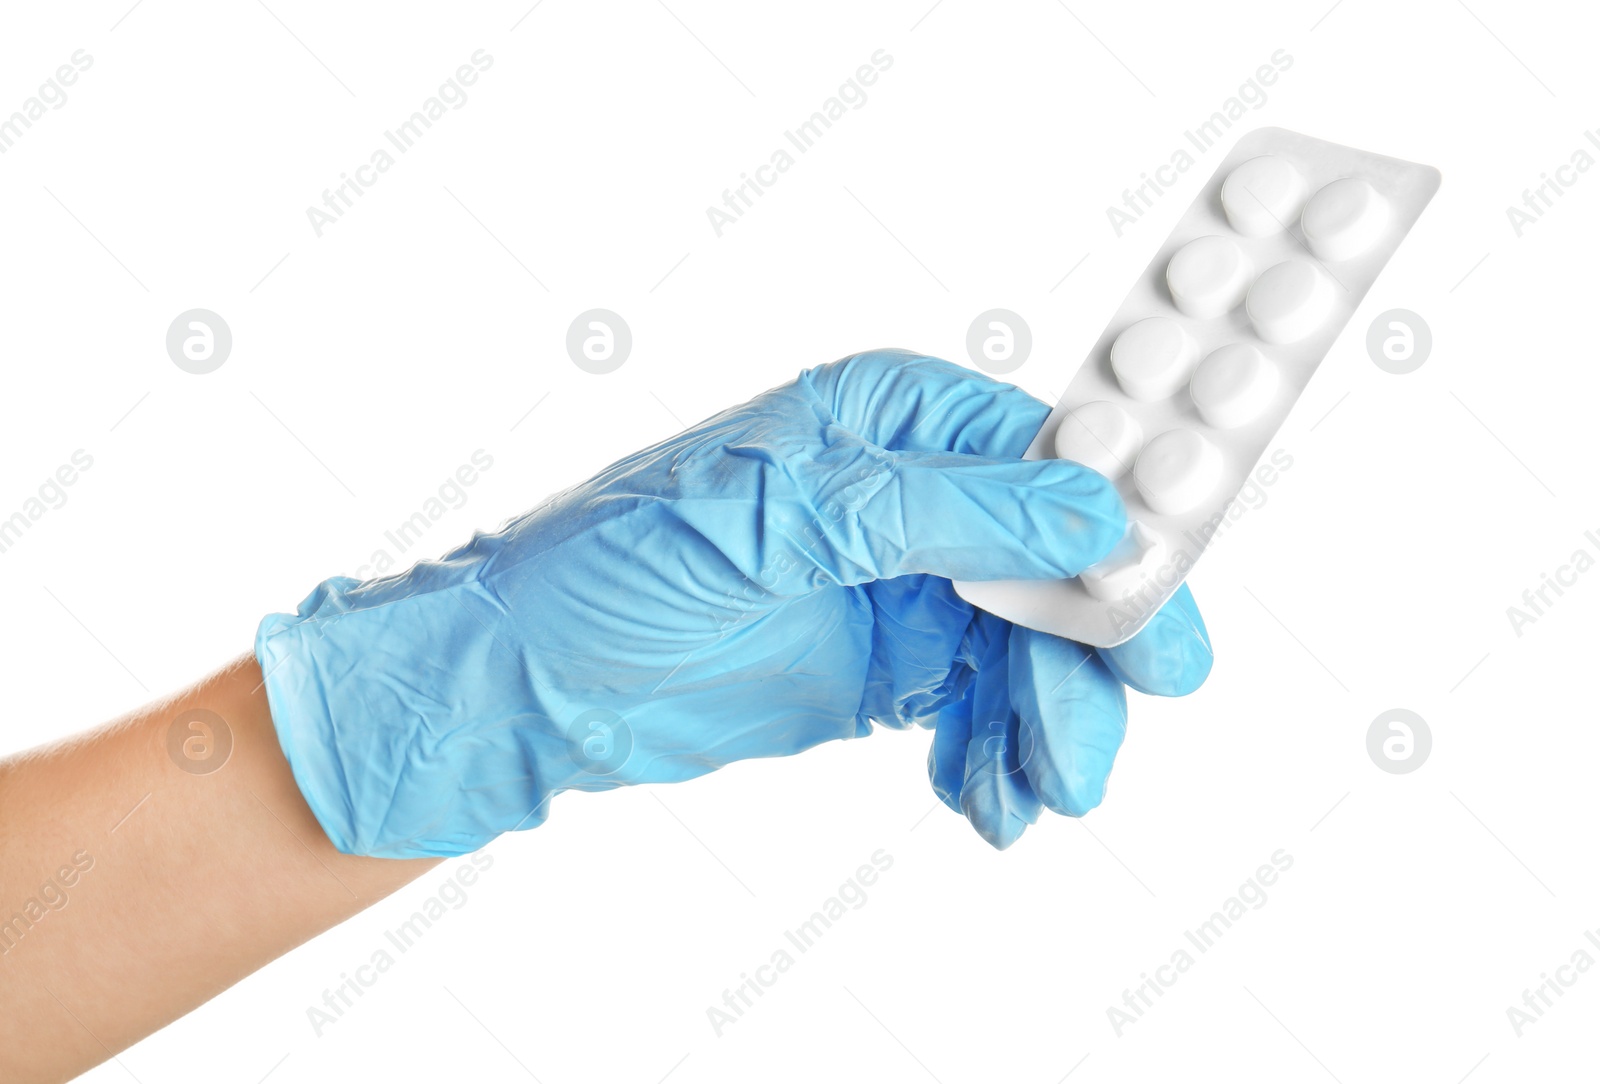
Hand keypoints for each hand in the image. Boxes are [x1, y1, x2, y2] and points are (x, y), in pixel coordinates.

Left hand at [255, 350, 1213, 856]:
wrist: (528, 685)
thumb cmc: (612, 571)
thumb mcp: (773, 526)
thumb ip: (932, 512)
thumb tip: (1087, 508)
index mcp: (888, 419)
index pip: (1045, 459)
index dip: (1116, 533)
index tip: (1152, 619)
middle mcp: (912, 494)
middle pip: (1056, 566)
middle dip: (1083, 659)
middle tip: (1089, 746)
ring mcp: (906, 581)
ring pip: (1027, 649)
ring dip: (1042, 724)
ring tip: (1028, 796)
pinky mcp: (890, 662)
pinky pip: (978, 706)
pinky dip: (994, 754)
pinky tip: (981, 798)